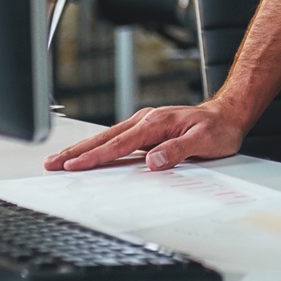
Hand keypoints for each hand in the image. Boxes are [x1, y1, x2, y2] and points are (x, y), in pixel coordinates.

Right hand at [42, 101, 246, 171]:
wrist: (229, 114)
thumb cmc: (219, 128)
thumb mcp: (203, 141)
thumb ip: (177, 151)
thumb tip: (153, 162)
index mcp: (155, 123)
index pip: (119, 144)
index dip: (95, 157)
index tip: (74, 166)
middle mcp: (146, 120)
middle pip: (105, 138)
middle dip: (76, 151)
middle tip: (51, 163)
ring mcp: (145, 123)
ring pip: (108, 137)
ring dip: (83, 148)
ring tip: (60, 160)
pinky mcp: (147, 129)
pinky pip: (118, 139)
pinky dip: (99, 146)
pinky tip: (88, 154)